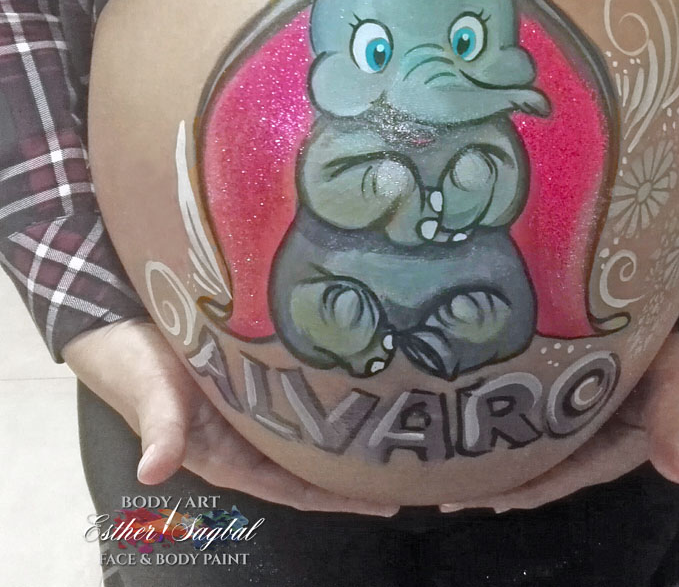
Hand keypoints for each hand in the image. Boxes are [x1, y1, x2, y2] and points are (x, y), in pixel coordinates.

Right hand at [63, 318, 398, 515]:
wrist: (121, 327)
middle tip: (410, 463)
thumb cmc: (135, 366)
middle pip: (313, 465)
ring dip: (348, 436)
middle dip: (356, 471)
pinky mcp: (257, 381)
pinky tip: (362, 388)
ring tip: (398, 431)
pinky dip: (330, 402)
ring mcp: (256, 411)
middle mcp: (248, 440)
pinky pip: (302, 399)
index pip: (295, 488)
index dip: (339, 498)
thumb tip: (154, 470)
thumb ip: (160, 429)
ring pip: (312, 434)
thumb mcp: (151, 396)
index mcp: (228, 457)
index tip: (388, 498)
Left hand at [440, 288, 678, 512]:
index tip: (459, 498)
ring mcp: (587, 415)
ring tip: (449, 448)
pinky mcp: (585, 390)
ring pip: (534, 441)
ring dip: (499, 448)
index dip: (508, 492)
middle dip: (489, 477)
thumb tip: (678, 472)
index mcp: (610, 451)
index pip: (550, 481)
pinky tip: (485, 404)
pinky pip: (543, 410)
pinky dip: (515, 415)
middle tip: (436, 478)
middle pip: (533, 467)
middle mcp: (593, 439)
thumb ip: (673, 426)